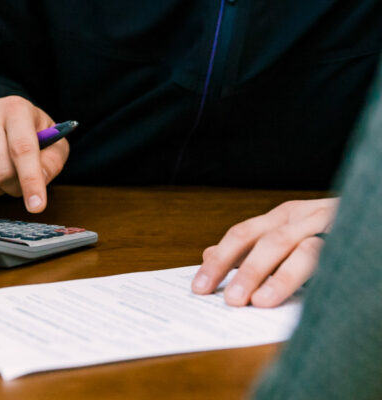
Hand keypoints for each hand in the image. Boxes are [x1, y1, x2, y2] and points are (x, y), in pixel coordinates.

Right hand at [0, 96, 68, 212]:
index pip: (22, 149)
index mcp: (16, 108)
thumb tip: (38, 180)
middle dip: (14, 187)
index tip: (37, 206)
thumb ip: (51, 163)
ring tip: (0, 175)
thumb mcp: (53, 144)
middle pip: (0, 171)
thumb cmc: (29, 133)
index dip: (30, 181)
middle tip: (19, 180)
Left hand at [192, 198, 338, 306]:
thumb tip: (208, 252)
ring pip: (302, 249)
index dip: (219, 261)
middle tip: (228, 300)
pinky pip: (334, 258)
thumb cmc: (326, 232)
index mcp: (282, 215)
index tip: (199, 287)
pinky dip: (316, 278)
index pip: (242, 234)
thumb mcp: (284, 234)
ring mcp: (331, 226)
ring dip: (278, 278)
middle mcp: (304, 216)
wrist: (369, 216)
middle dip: (244, 271)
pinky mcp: (352, 241)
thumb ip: (251, 246)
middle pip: (266, 240)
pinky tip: (304, 297)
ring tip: (258, 302)